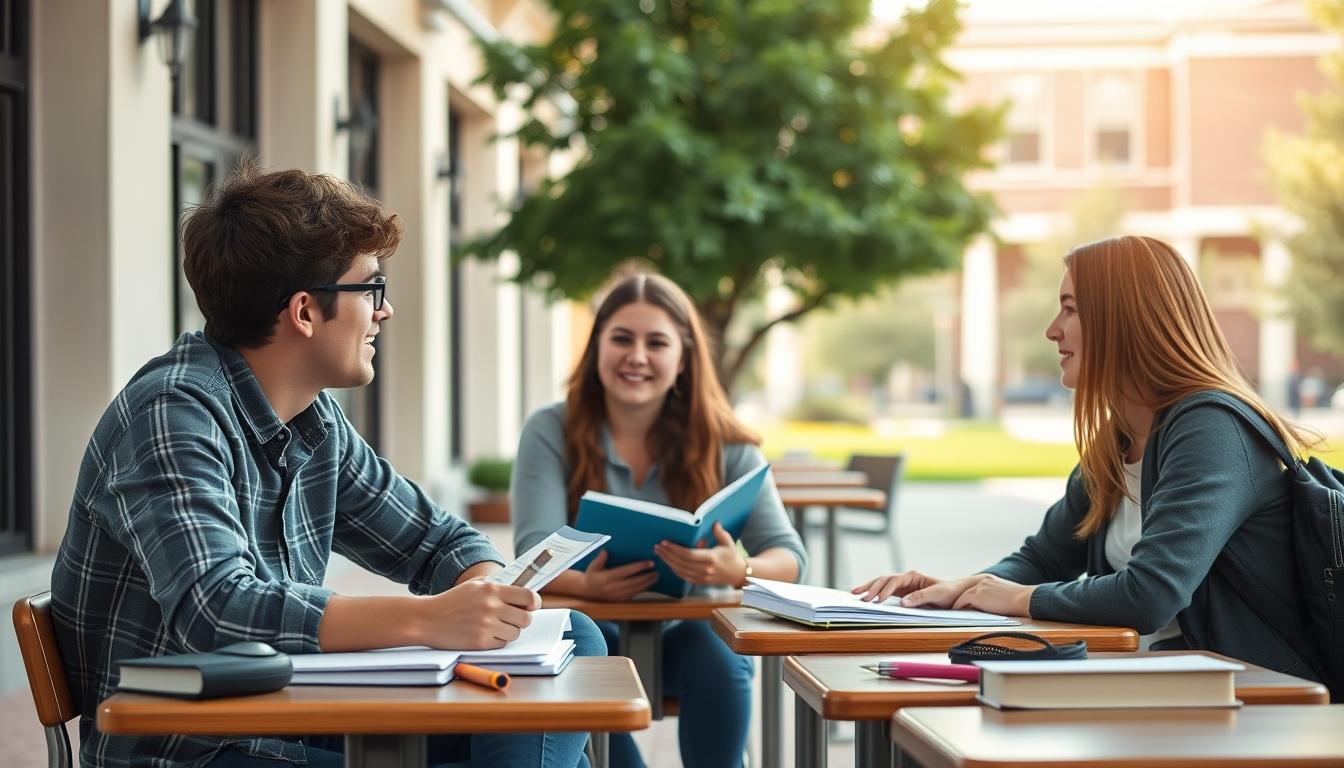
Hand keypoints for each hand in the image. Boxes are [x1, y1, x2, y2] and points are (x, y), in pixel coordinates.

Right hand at [421, 579, 539, 649]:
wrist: (427, 619)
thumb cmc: (453, 601)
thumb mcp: (474, 585)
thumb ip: (498, 586)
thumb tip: (523, 593)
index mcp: (492, 589)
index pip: (528, 596)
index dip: (534, 602)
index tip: (532, 606)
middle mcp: (491, 606)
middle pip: (526, 618)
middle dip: (522, 619)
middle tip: (512, 618)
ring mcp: (486, 626)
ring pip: (515, 633)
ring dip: (508, 631)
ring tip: (494, 625)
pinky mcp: (480, 642)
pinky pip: (502, 644)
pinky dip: (496, 640)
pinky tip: (484, 633)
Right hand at [580, 550, 657, 600]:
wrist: (586, 591)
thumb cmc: (591, 575)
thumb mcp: (593, 565)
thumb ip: (601, 558)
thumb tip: (606, 551)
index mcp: (606, 578)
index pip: (626, 571)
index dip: (639, 567)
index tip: (649, 563)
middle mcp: (612, 588)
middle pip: (633, 582)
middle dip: (646, 577)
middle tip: (657, 571)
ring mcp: (615, 596)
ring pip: (634, 590)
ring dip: (646, 584)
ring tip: (655, 577)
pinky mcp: (618, 601)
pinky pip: (632, 595)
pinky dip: (641, 590)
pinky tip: (648, 585)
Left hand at [653, 523, 745, 586]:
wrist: (737, 574)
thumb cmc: (731, 556)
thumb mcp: (727, 542)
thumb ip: (719, 532)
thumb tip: (714, 522)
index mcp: (711, 558)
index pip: (688, 554)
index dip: (675, 549)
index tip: (665, 542)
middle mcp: (705, 569)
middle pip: (681, 563)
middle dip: (667, 555)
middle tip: (657, 547)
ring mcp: (702, 577)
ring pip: (680, 571)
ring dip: (668, 562)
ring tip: (659, 553)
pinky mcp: (699, 582)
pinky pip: (683, 576)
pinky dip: (674, 569)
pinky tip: (668, 561)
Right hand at [851, 571, 944, 602]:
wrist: (956, 593)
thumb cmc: (948, 592)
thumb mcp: (937, 594)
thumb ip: (920, 597)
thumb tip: (902, 602)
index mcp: (913, 576)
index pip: (894, 581)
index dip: (885, 590)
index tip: (878, 600)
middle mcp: (906, 579)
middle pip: (884, 580)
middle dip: (872, 588)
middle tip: (863, 599)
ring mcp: (902, 586)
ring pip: (881, 583)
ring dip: (869, 588)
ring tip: (855, 593)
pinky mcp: (901, 593)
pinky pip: (884, 591)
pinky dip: (874, 592)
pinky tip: (864, 596)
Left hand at [950, 574, 1035, 616]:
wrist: (1026, 600)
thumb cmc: (1019, 602)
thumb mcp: (1003, 596)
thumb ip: (992, 597)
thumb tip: (984, 608)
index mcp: (989, 579)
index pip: (971, 587)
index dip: (964, 597)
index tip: (959, 604)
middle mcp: (982, 580)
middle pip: (963, 590)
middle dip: (957, 600)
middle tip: (950, 608)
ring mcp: (979, 586)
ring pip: (961, 597)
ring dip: (956, 606)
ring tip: (951, 613)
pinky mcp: (976, 594)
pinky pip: (961, 602)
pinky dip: (958, 609)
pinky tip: (956, 615)